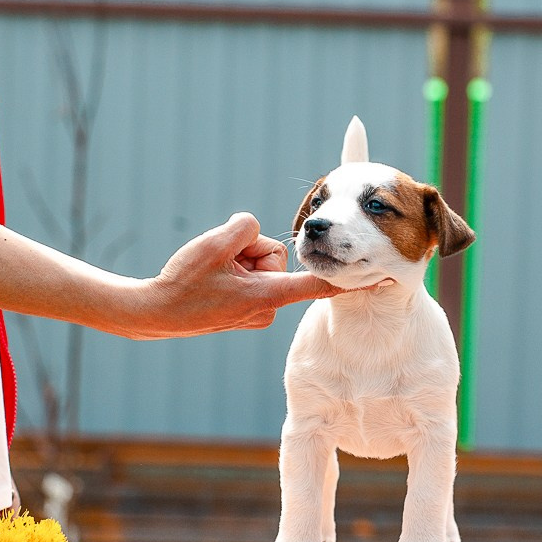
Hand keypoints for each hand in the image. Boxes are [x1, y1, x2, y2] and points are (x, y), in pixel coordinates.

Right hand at [122, 213, 341, 338]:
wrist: (156, 314)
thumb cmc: (183, 283)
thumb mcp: (214, 244)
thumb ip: (247, 228)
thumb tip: (257, 228)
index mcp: (269, 294)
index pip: (320, 283)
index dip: (353, 279)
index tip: (385, 277)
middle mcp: (270, 305)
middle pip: (276, 256)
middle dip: (250, 251)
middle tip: (219, 266)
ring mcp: (258, 309)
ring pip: (262, 263)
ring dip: (238, 260)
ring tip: (212, 274)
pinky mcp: (249, 308)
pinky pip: (251, 274)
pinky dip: (234, 270)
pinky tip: (212, 281)